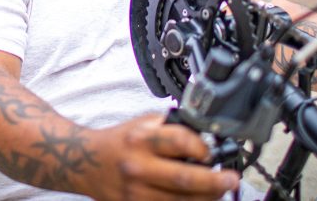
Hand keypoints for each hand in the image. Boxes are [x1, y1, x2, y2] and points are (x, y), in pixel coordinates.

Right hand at [82, 114, 238, 200]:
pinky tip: (197, 198)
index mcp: (141, 139)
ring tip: (218, 190)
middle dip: (216, 181)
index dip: (204, 148)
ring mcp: (136, 192)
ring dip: (207, 197)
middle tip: (231, 179)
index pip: (181, 142)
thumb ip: (172, 129)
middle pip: (185, 178)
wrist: (85, 162)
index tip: (213, 152)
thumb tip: (207, 140)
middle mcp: (138, 167)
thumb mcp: (143, 123)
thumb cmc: (119, 141)